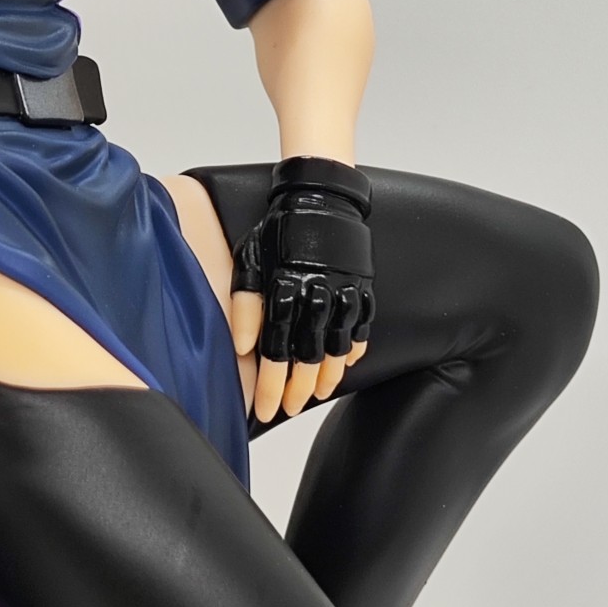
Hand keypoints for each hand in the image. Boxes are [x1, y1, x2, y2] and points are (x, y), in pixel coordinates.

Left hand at [228, 157, 374, 424]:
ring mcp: (343, 291)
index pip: (276, 350)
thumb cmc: (279, 230)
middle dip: (298, 388)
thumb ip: (246, 304)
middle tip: (290, 408)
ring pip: (338, 346)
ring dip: (328, 375)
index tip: (266, 409)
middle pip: (308, 355)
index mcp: (285, 291)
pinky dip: (357, 346)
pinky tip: (349, 363)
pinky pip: (363, 323)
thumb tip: (244, 347)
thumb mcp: (251, 260)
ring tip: (319, 394)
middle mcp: (316, 296)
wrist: (320, 197)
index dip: (271, 385)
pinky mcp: (362, 284)